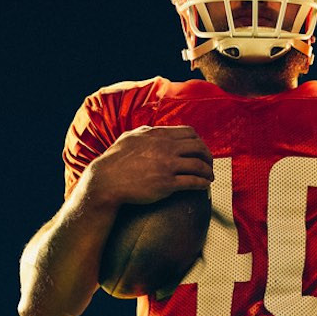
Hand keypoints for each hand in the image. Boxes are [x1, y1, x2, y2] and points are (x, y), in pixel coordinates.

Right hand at [82, 125, 211, 206]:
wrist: (107, 181)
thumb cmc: (115, 160)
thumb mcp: (130, 137)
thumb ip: (145, 132)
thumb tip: (153, 129)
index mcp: (158, 134)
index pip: (189, 133)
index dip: (198, 141)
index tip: (199, 150)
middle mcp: (166, 147)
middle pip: (198, 147)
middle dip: (207, 156)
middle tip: (208, 163)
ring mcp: (167, 165)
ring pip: (199, 165)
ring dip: (208, 171)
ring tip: (209, 176)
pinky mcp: (167, 183)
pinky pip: (192, 182)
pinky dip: (202, 183)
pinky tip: (204, 185)